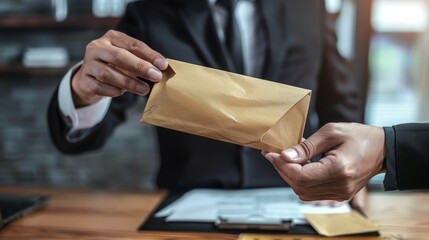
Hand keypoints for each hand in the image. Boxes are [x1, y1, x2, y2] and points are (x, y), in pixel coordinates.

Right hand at [71, 30, 168, 106]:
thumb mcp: (129, 59)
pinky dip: (114, 91)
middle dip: (140, 67)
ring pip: (109, 73)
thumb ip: (143, 60)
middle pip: (119, 56)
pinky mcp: (85, 80)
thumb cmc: (114, 66)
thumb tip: (162, 68)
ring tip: (145, 89)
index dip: (150, 55)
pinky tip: (122, 92)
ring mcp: (89, 64)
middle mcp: (97, 48)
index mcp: (111, 37)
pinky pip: (101, 87)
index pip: (133, 44)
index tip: (163, 65)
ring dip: (130, 83)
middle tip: (156, 76)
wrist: (89, 78)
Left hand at [263, 123, 385, 201]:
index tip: (270, 153)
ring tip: (287, 158)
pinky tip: (299, 166)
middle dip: (282, 169)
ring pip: (302, 192)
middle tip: (274, 153)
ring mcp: (341, 194)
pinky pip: (312, 193)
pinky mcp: (340, 195)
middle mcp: (340, 187)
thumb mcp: (331, 132)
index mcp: (338, 170)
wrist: (383, 149)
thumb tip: (285, 156)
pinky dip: (301, 180)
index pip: (300, 176)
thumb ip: (306, 146)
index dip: (281, 165)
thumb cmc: (360, 137)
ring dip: (290, 176)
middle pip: (298, 186)